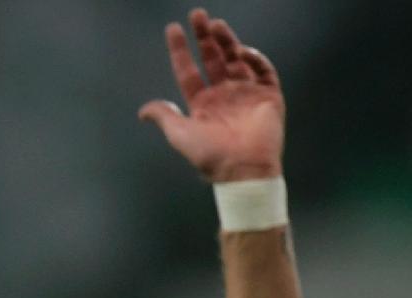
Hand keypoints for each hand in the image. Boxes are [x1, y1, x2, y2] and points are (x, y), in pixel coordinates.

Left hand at [139, 9, 283, 182]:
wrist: (242, 168)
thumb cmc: (209, 154)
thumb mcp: (179, 134)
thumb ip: (164, 117)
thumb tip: (143, 111)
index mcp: (201, 104)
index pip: (188, 71)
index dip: (180, 50)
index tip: (173, 29)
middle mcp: (223, 95)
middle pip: (212, 59)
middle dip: (204, 37)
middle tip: (197, 15)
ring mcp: (246, 93)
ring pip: (235, 60)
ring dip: (226, 41)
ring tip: (215, 25)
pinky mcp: (268, 96)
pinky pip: (262, 71)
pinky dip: (253, 59)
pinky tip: (240, 51)